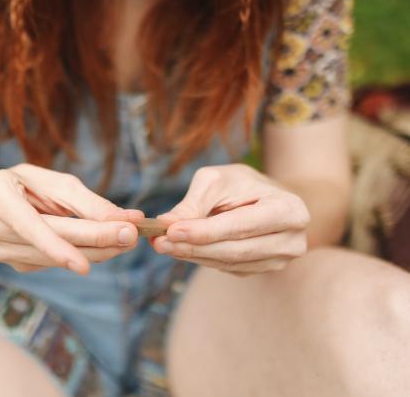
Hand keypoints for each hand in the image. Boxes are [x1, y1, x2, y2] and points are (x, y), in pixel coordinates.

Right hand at [0, 164, 143, 274]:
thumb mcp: (54, 182)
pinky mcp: (14, 265)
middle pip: (49, 242)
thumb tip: (127, 219)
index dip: (61, 244)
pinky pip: (54, 263)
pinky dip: (81, 255)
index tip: (96, 253)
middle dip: (94, 241)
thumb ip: (88, 202)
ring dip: (95, 252)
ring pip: (55, 259)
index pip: (30, 225)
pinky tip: (101, 246)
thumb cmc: (27, 184)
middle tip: (131, 236)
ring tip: (125, 241)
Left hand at [153, 164, 308, 274]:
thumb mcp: (218, 180)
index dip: (204, 231)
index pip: (241, 226)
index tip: (171, 230)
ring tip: (163, 244)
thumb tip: (166, 223)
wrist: (266, 197)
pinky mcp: (264, 269)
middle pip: (234, 250)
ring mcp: (280, 260)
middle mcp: (291, 240)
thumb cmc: (241, 184)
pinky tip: (182, 249)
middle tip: (159, 242)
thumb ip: (194, 202)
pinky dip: (202, 259)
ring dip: (193, 256)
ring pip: (229, 263)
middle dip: (193, 247)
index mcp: (289, 210)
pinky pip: (228, 269)